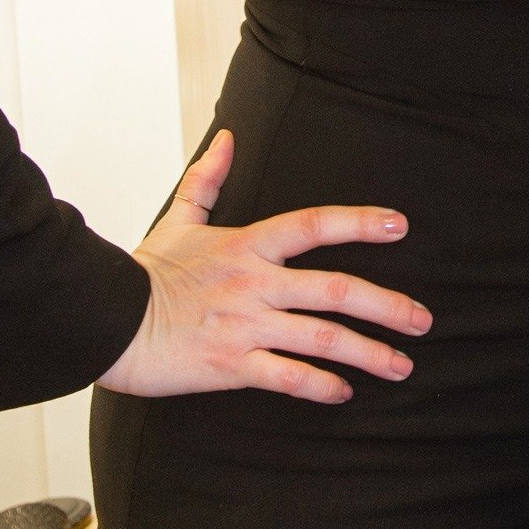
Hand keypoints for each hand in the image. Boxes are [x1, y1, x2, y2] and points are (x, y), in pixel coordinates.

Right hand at [100, 130, 430, 404]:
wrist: (105, 322)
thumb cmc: (145, 273)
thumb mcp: (179, 219)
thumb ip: (209, 179)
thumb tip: (226, 138)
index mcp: (247, 246)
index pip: (314, 225)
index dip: (360, 223)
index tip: (400, 226)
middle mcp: (254, 284)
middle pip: (335, 290)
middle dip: (386, 306)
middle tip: (423, 320)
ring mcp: (244, 326)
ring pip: (321, 337)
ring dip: (368, 352)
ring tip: (401, 365)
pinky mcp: (229, 366)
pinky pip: (285, 377)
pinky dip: (318, 385)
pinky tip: (343, 390)